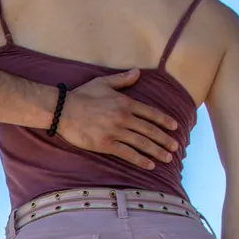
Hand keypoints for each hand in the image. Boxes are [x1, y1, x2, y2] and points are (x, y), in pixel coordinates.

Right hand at [57, 71, 178, 169]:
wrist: (62, 110)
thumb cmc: (81, 95)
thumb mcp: (103, 82)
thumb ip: (122, 79)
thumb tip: (137, 72)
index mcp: (125, 103)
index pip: (151, 113)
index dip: (164, 121)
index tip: (175, 127)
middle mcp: (124, 118)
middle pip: (150, 130)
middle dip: (165, 139)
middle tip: (176, 146)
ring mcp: (115, 132)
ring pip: (142, 143)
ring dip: (157, 151)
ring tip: (167, 158)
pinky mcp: (105, 144)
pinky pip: (127, 153)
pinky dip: (140, 160)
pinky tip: (150, 165)